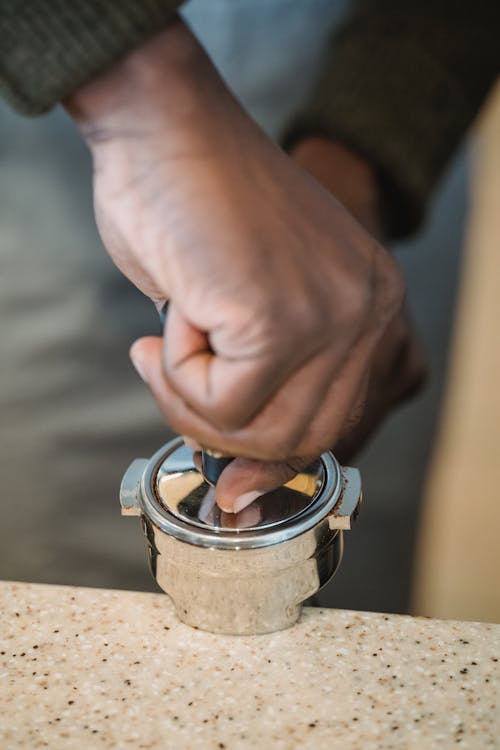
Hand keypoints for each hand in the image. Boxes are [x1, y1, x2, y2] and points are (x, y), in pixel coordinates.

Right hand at [67, 22, 405, 509]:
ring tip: (167, 344)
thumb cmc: (196, 211)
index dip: (282, 461)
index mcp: (372, 306)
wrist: (165, 132)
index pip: (343, 422)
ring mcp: (333, 314)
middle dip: (224, 431)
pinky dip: (178, 374)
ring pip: (266, 432)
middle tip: (169, 379)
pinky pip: (223, 401)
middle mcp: (370, 311)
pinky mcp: (281, 317)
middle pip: (308, 439)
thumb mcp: (250, 309)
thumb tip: (243, 474)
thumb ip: (265, 383)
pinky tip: (173, 315)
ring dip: (195, 401)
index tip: (236, 485)